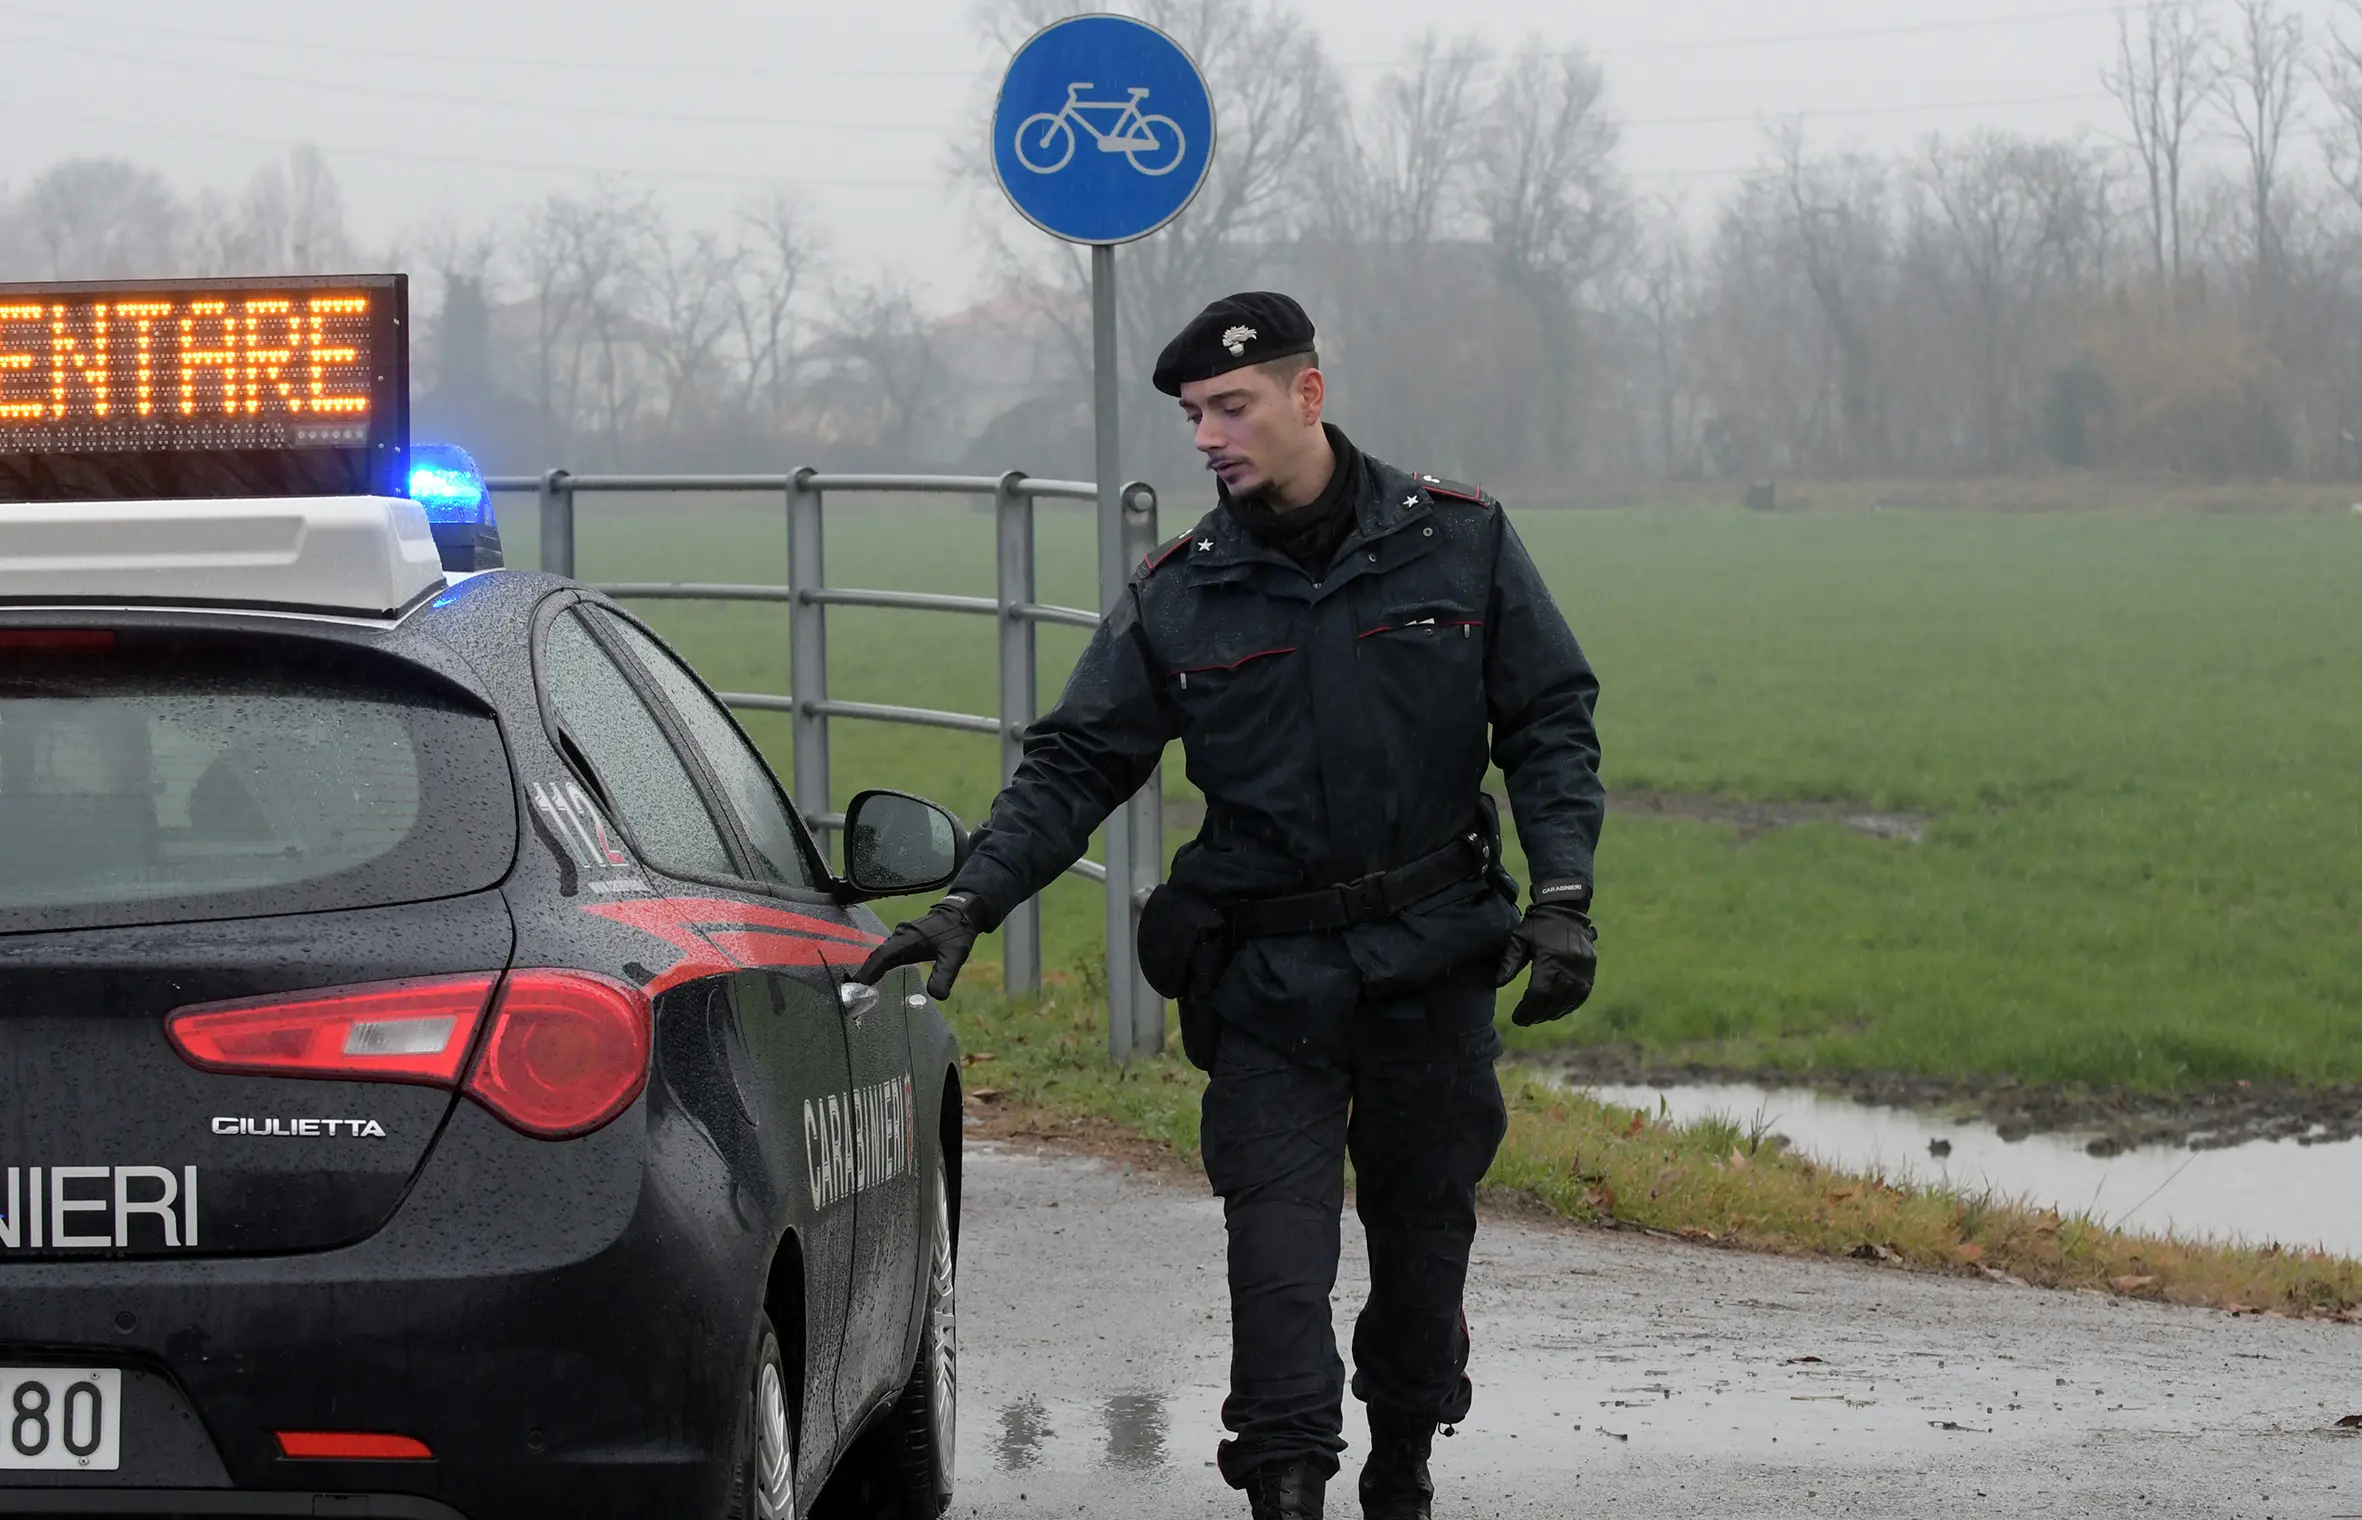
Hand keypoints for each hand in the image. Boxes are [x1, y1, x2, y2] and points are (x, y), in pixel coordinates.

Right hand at [855, 893, 981, 1000]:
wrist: (961, 912)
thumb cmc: (956, 932)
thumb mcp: (954, 956)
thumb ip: (944, 975)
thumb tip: (937, 997)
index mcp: (908, 939)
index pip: (883, 956)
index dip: (869, 970)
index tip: (858, 985)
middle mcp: (901, 936)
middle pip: (877, 955)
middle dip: (865, 972)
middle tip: (853, 990)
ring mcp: (902, 936)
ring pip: (881, 952)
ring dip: (871, 967)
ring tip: (861, 984)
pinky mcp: (905, 938)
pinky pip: (887, 951)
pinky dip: (879, 963)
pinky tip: (877, 973)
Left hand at [1493, 901, 1597, 1025]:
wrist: (1565, 908)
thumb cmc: (1539, 924)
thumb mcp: (1519, 938)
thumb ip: (1509, 961)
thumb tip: (1498, 983)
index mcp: (1551, 957)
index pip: (1539, 992)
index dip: (1527, 1009)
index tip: (1517, 1017)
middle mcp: (1570, 965)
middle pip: (1554, 999)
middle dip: (1538, 1014)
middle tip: (1526, 1021)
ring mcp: (1583, 968)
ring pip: (1569, 1000)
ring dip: (1554, 1012)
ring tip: (1539, 1018)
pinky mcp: (1590, 969)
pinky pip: (1582, 994)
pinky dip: (1569, 1005)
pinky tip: (1557, 1011)